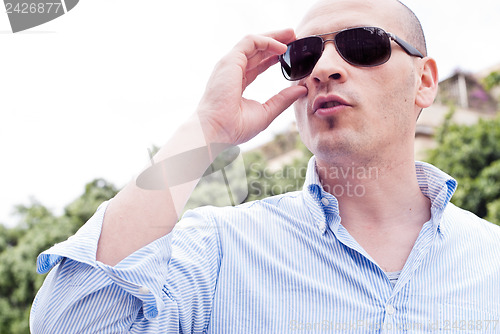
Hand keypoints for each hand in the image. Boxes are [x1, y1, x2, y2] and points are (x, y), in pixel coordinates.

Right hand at [197, 29, 307, 145]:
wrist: (218, 131)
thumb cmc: (235, 127)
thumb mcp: (266, 112)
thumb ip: (283, 99)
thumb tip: (302, 90)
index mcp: (237, 83)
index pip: (257, 65)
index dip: (273, 57)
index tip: (288, 54)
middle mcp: (232, 71)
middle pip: (256, 50)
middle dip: (275, 42)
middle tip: (294, 37)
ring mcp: (230, 65)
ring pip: (253, 42)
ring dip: (273, 37)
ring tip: (292, 35)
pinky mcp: (230, 60)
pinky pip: (250, 42)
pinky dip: (267, 41)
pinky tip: (282, 48)